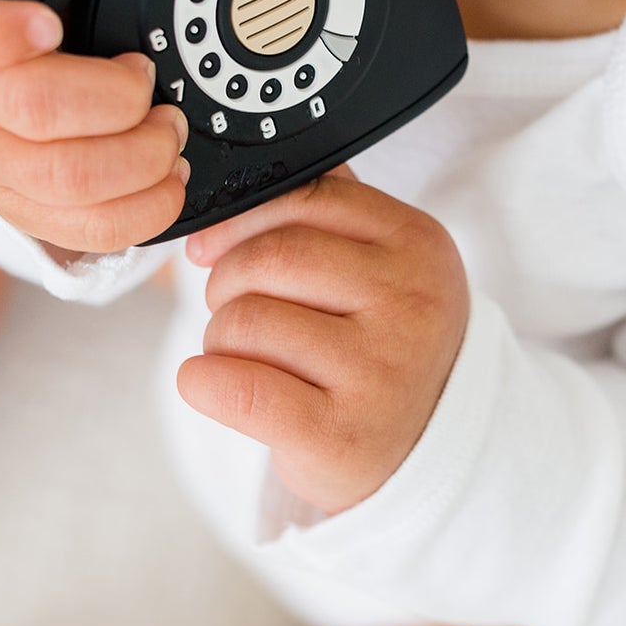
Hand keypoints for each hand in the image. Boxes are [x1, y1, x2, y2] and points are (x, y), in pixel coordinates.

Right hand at [0, 0, 190, 252]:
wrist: (43, 58)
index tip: (49, 22)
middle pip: (23, 113)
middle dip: (110, 102)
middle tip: (150, 87)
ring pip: (58, 180)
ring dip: (136, 159)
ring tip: (170, 134)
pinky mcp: (28, 212)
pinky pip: (80, 231)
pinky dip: (141, 210)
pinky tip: (167, 179)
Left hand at [178, 168, 470, 516]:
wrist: (422, 453)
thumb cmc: (380, 352)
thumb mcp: (381, 270)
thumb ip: (328, 214)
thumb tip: (240, 172)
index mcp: (417, 245)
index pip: (305, 198)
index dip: (238, 221)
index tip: (210, 249)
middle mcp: (410, 304)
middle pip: (268, 259)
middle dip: (225, 286)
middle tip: (233, 314)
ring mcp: (381, 372)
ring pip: (246, 322)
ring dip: (218, 340)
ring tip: (243, 359)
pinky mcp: (340, 435)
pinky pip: (237, 388)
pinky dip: (202, 383)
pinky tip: (212, 385)